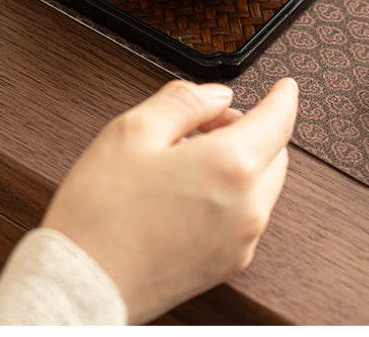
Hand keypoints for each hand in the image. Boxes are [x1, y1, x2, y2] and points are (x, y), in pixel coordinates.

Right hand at [41, 76, 298, 323]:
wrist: (83, 282)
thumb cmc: (101, 212)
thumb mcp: (132, 131)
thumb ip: (183, 101)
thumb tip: (215, 95)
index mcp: (229, 167)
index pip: (278, 122)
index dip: (282, 97)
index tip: (284, 87)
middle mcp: (247, 208)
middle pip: (274, 154)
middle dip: (249, 128)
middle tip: (204, 122)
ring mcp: (239, 241)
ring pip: (260, 186)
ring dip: (239, 161)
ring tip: (184, 157)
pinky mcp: (225, 264)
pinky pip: (244, 216)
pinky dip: (230, 193)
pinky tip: (184, 190)